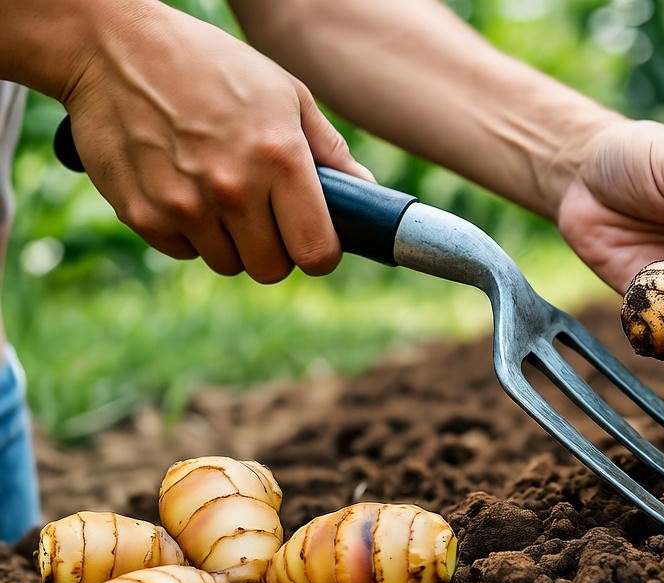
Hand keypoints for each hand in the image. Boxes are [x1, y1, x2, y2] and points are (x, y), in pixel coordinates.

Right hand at [62, 1, 373, 281]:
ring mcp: (184, 204)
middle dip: (275, 249)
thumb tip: (365, 191)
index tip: (311, 239)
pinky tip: (183, 188)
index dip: (319, 252)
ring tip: (220, 193)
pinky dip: (188, 232)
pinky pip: (183, 251)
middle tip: (265, 216)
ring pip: (227, 264)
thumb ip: (330, 150)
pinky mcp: (141, 213)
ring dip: (230, 241)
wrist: (115, 48)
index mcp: (279, 158)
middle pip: (271, 269)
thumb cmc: (212, 67)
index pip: (316, 252)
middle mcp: (233, 188)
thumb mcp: (285, 93)